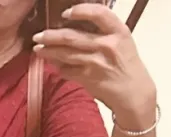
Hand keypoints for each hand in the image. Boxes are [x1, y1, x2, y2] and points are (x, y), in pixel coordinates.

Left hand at [33, 3, 156, 127]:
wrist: (133, 91)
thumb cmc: (125, 64)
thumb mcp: (121, 41)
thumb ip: (102, 32)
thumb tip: (74, 26)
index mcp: (118, 31)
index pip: (99, 14)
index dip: (80, 10)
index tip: (65, 13)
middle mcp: (107, 45)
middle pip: (72, 37)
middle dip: (51, 36)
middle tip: (38, 36)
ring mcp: (96, 62)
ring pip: (65, 54)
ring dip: (48, 51)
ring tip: (38, 49)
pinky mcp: (87, 78)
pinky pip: (66, 70)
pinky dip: (57, 67)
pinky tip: (52, 64)